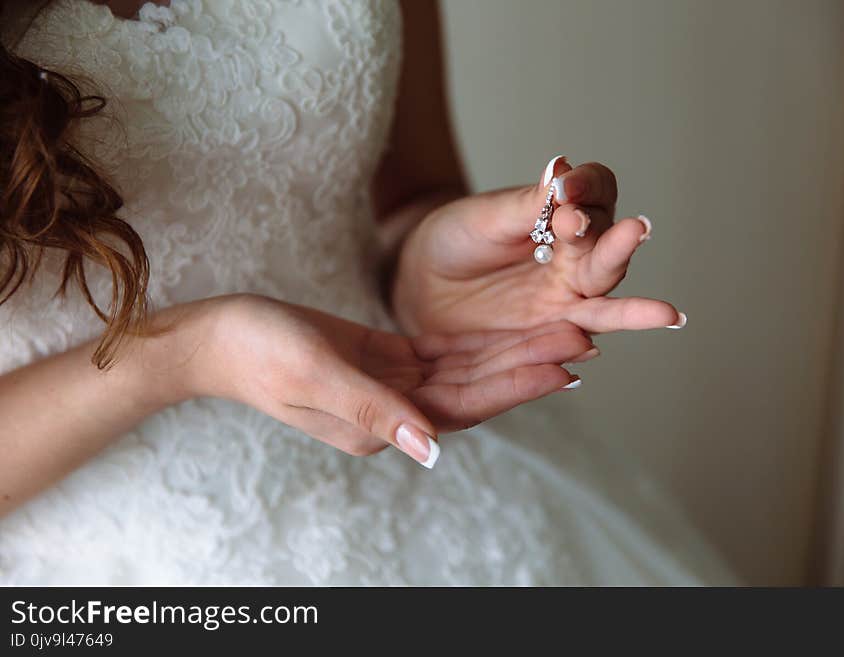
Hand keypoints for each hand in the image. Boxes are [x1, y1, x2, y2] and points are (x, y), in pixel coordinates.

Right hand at [181, 294, 594, 466]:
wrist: (215, 336)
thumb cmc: (256, 352)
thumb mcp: (316, 374)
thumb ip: (374, 411)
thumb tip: (431, 449)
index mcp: (377, 426)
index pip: (461, 408)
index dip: (513, 387)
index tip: (562, 364)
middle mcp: (391, 413)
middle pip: (473, 390)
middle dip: (525, 365)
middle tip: (582, 336)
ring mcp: (388, 386)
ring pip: (464, 371)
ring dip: (510, 352)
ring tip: (561, 329)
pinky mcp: (382, 358)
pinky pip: (442, 353)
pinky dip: (477, 343)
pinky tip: (512, 329)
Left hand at [392, 156, 685, 335]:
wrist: (420, 281)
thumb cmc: (455, 238)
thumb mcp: (486, 216)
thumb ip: (527, 203)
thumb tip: (561, 168)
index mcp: (562, 215)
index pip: (596, 195)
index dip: (588, 190)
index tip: (566, 190)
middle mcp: (574, 257)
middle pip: (609, 251)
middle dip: (620, 244)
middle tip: (632, 231)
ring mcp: (563, 298)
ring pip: (605, 303)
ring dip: (633, 310)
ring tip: (665, 314)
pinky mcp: (546, 334)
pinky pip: (573, 341)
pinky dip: (587, 344)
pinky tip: (596, 348)